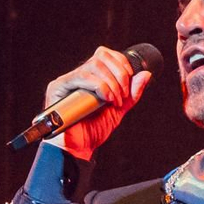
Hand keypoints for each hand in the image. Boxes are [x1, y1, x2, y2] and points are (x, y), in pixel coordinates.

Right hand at [46, 45, 153, 161]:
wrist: (78, 149)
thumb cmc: (93, 131)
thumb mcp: (118, 110)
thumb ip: (131, 94)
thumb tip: (146, 74)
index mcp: (90, 77)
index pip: (106, 54)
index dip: (121, 62)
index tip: (130, 80)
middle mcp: (77, 75)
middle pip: (101, 55)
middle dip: (119, 74)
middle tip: (122, 96)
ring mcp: (67, 80)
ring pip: (94, 65)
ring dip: (111, 83)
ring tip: (114, 101)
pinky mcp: (58, 87)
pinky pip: (81, 76)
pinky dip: (99, 86)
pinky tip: (105, 99)